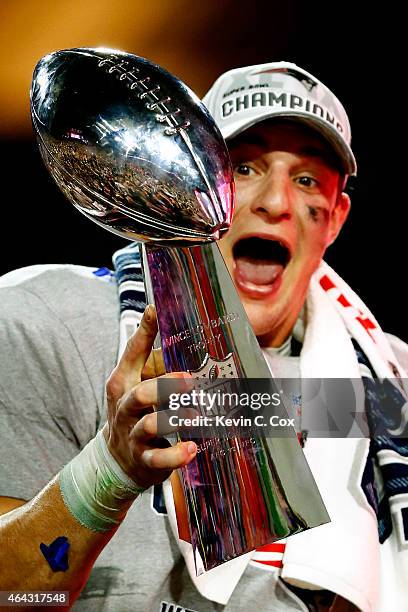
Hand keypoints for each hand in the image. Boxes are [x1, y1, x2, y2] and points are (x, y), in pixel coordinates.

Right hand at [103, 304, 196, 488]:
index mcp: (124, 382)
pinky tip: (191, 449)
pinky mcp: (144, 458)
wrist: (118, 460)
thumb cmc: (135, 412)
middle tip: (191, 380)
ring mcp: (133, 434)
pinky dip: (176, 455)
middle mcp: (126, 407)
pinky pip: (158, 458)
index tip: (155, 311)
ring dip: (175, 420)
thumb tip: (180, 329)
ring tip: (196, 417)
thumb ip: (155, 361)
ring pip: (150, 425)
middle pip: (141, 393)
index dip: (144, 332)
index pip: (131, 353)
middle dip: (166, 386)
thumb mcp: (137, 383)